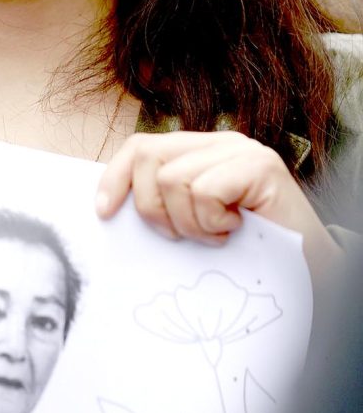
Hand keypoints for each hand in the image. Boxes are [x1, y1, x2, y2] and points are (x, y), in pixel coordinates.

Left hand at [95, 130, 342, 278]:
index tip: (103, 212)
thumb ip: (166, 203)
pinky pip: (204, 190)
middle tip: (181, 236)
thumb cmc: (249, 249)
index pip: (141, 147)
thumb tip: (109, 208)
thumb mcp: (196, 222)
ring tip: (216, 234)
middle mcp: (219, 142)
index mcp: (199, 151)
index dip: (115, 177)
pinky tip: (234, 229)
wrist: (310, 270)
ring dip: (189, 222)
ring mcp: (240, 150)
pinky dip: (211, 221)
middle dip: (152, 207)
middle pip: (149, 158)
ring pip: (173, 180)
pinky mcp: (259, 166)